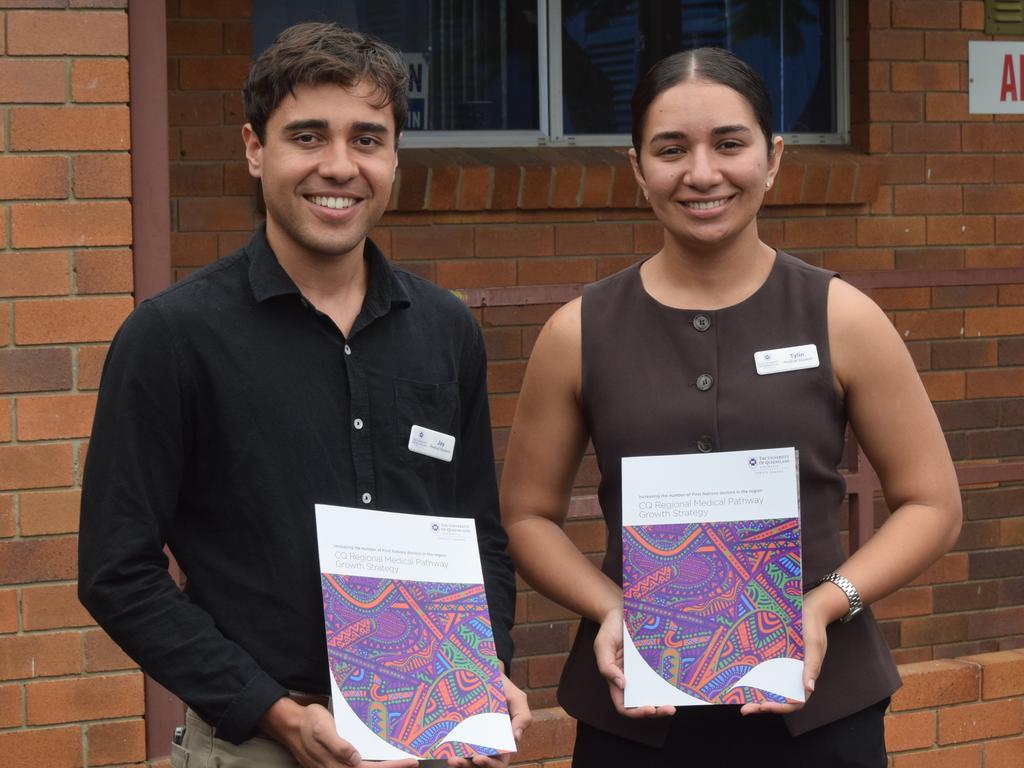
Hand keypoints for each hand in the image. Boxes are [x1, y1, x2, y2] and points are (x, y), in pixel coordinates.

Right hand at [259, 698, 417, 767]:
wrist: (290, 724)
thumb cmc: (308, 723)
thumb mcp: (323, 729)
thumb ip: (339, 746)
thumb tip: (356, 759)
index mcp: (336, 764)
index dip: (391, 767)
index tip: (409, 761)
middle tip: (411, 761)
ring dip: (381, 767)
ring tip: (398, 761)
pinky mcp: (332, 765)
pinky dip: (370, 765)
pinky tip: (377, 759)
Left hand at [446, 674, 531, 767]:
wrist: (485, 671)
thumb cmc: (504, 687)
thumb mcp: (517, 698)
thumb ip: (523, 716)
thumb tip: (516, 738)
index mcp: (504, 739)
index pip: (499, 760)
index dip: (490, 764)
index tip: (478, 758)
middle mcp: (488, 742)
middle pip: (480, 763)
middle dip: (469, 765)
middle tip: (457, 760)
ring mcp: (472, 737)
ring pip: (466, 758)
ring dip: (459, 762)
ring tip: (451, 758)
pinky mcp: (460, 729)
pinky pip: (455, 743)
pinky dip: (450, 748)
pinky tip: (444, 747)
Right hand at [594, 607, 675, 718]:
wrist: (621, 611)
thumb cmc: (609, 629)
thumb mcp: (603, 646)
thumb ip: (606, 666)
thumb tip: (622, 684)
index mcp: (617, 680)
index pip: (624, 705)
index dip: (636, 712)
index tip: (650, 709)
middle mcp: (632, 679)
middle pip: (643, 703)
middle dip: (657, 710)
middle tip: (670, 708)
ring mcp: (644, 671)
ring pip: (656, 692)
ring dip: (666, 699)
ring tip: (677, 699)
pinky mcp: (654, 661)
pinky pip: (663, 674)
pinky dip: (670, 681)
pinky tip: (679, 680)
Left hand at [739, 588, 829, 715]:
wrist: (809, 607)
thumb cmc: (813, 627)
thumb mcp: (815, 644)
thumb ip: (812, 665)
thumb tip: (809, 688)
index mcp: (805, 676)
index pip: (795, 701)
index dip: (780, 706)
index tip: (764, 706)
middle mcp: (792, 674)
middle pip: (778, 697)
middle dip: (762, 705)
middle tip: (745, 709)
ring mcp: (782, 666)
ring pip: (769, 686)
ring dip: (756, 693)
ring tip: (739, 697)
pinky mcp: (774, 656)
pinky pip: (764, 669)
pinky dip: (754, 676)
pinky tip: (740, 677)